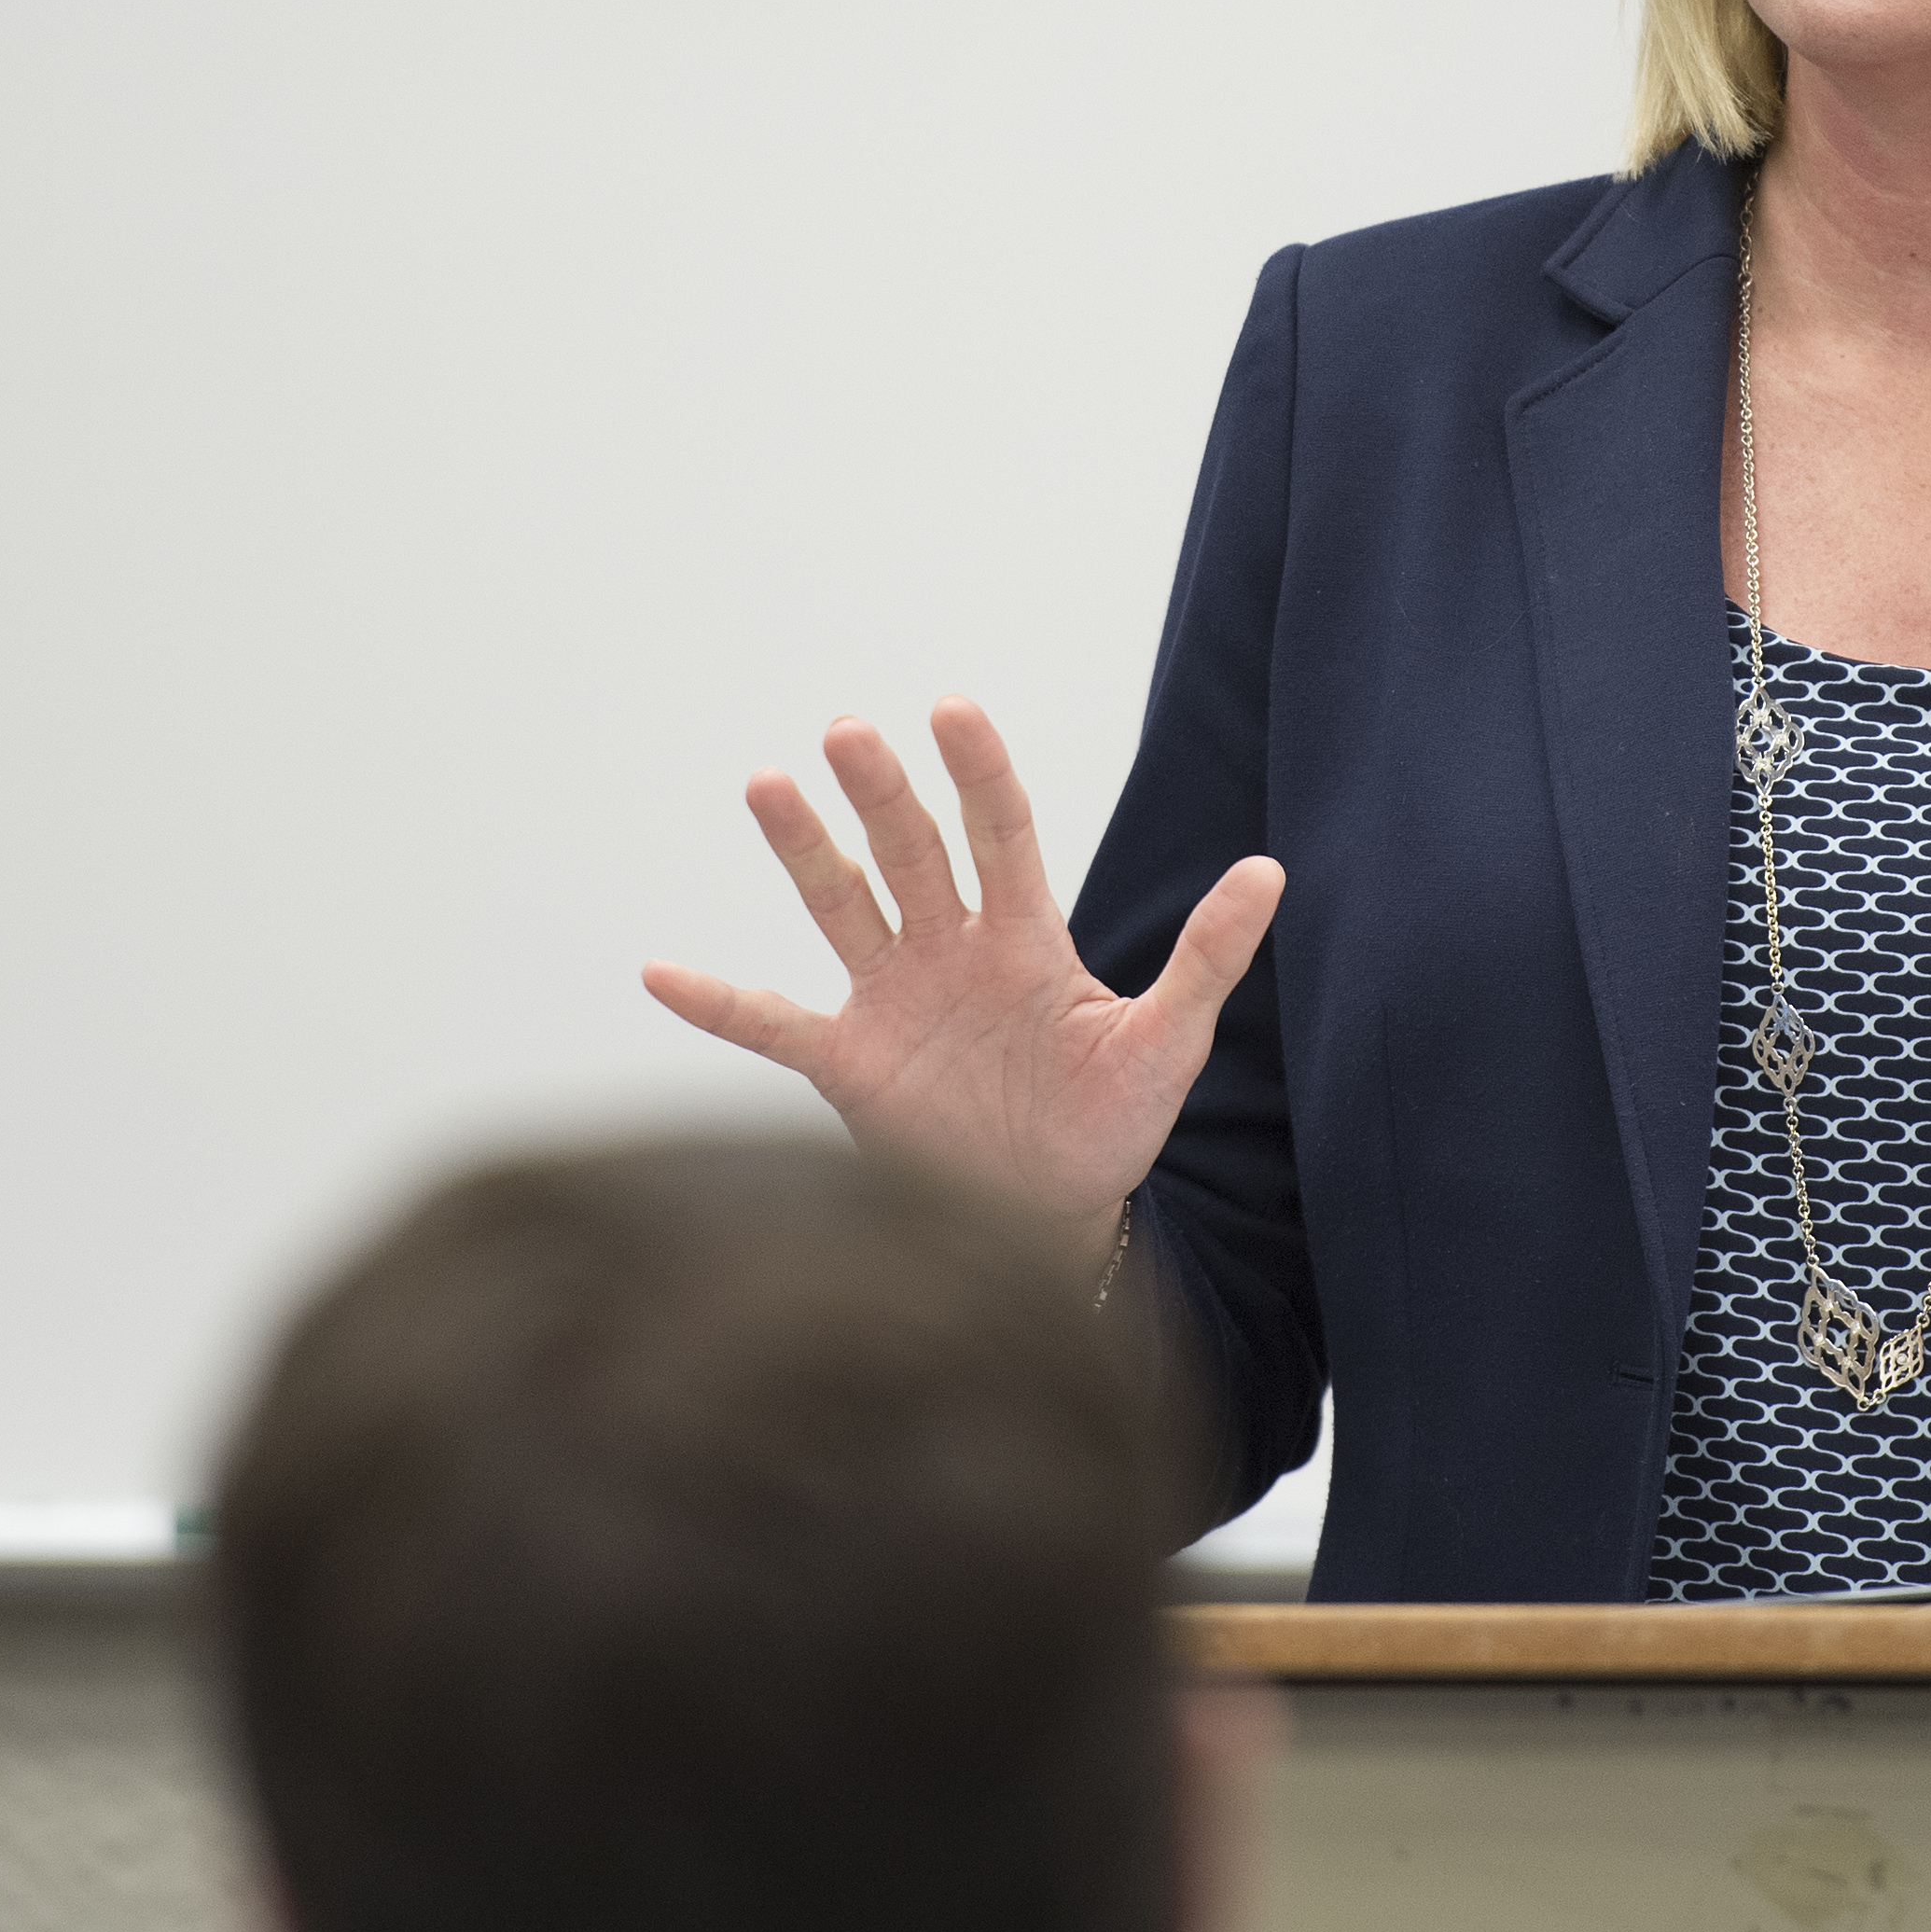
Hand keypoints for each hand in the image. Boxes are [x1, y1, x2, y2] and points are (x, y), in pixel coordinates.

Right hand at [641, 696, 1283, 1244]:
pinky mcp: (849, 1065)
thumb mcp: (1167, 1043)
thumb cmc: (1110, 1127)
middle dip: (882, 793)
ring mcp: (892, 1000)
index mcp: (1024, 936)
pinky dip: (716, 1002)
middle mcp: (949, 949)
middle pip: (911, 852)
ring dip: (803, 850)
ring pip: (840, 906)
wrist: (1051, 1222)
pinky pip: (771, 1025)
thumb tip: (1271, 871)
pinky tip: (659, 970)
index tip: (953, 709)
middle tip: (848, 729)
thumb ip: (1208, 956)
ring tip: (767, 782)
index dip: (979, 772)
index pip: (1000, 831)